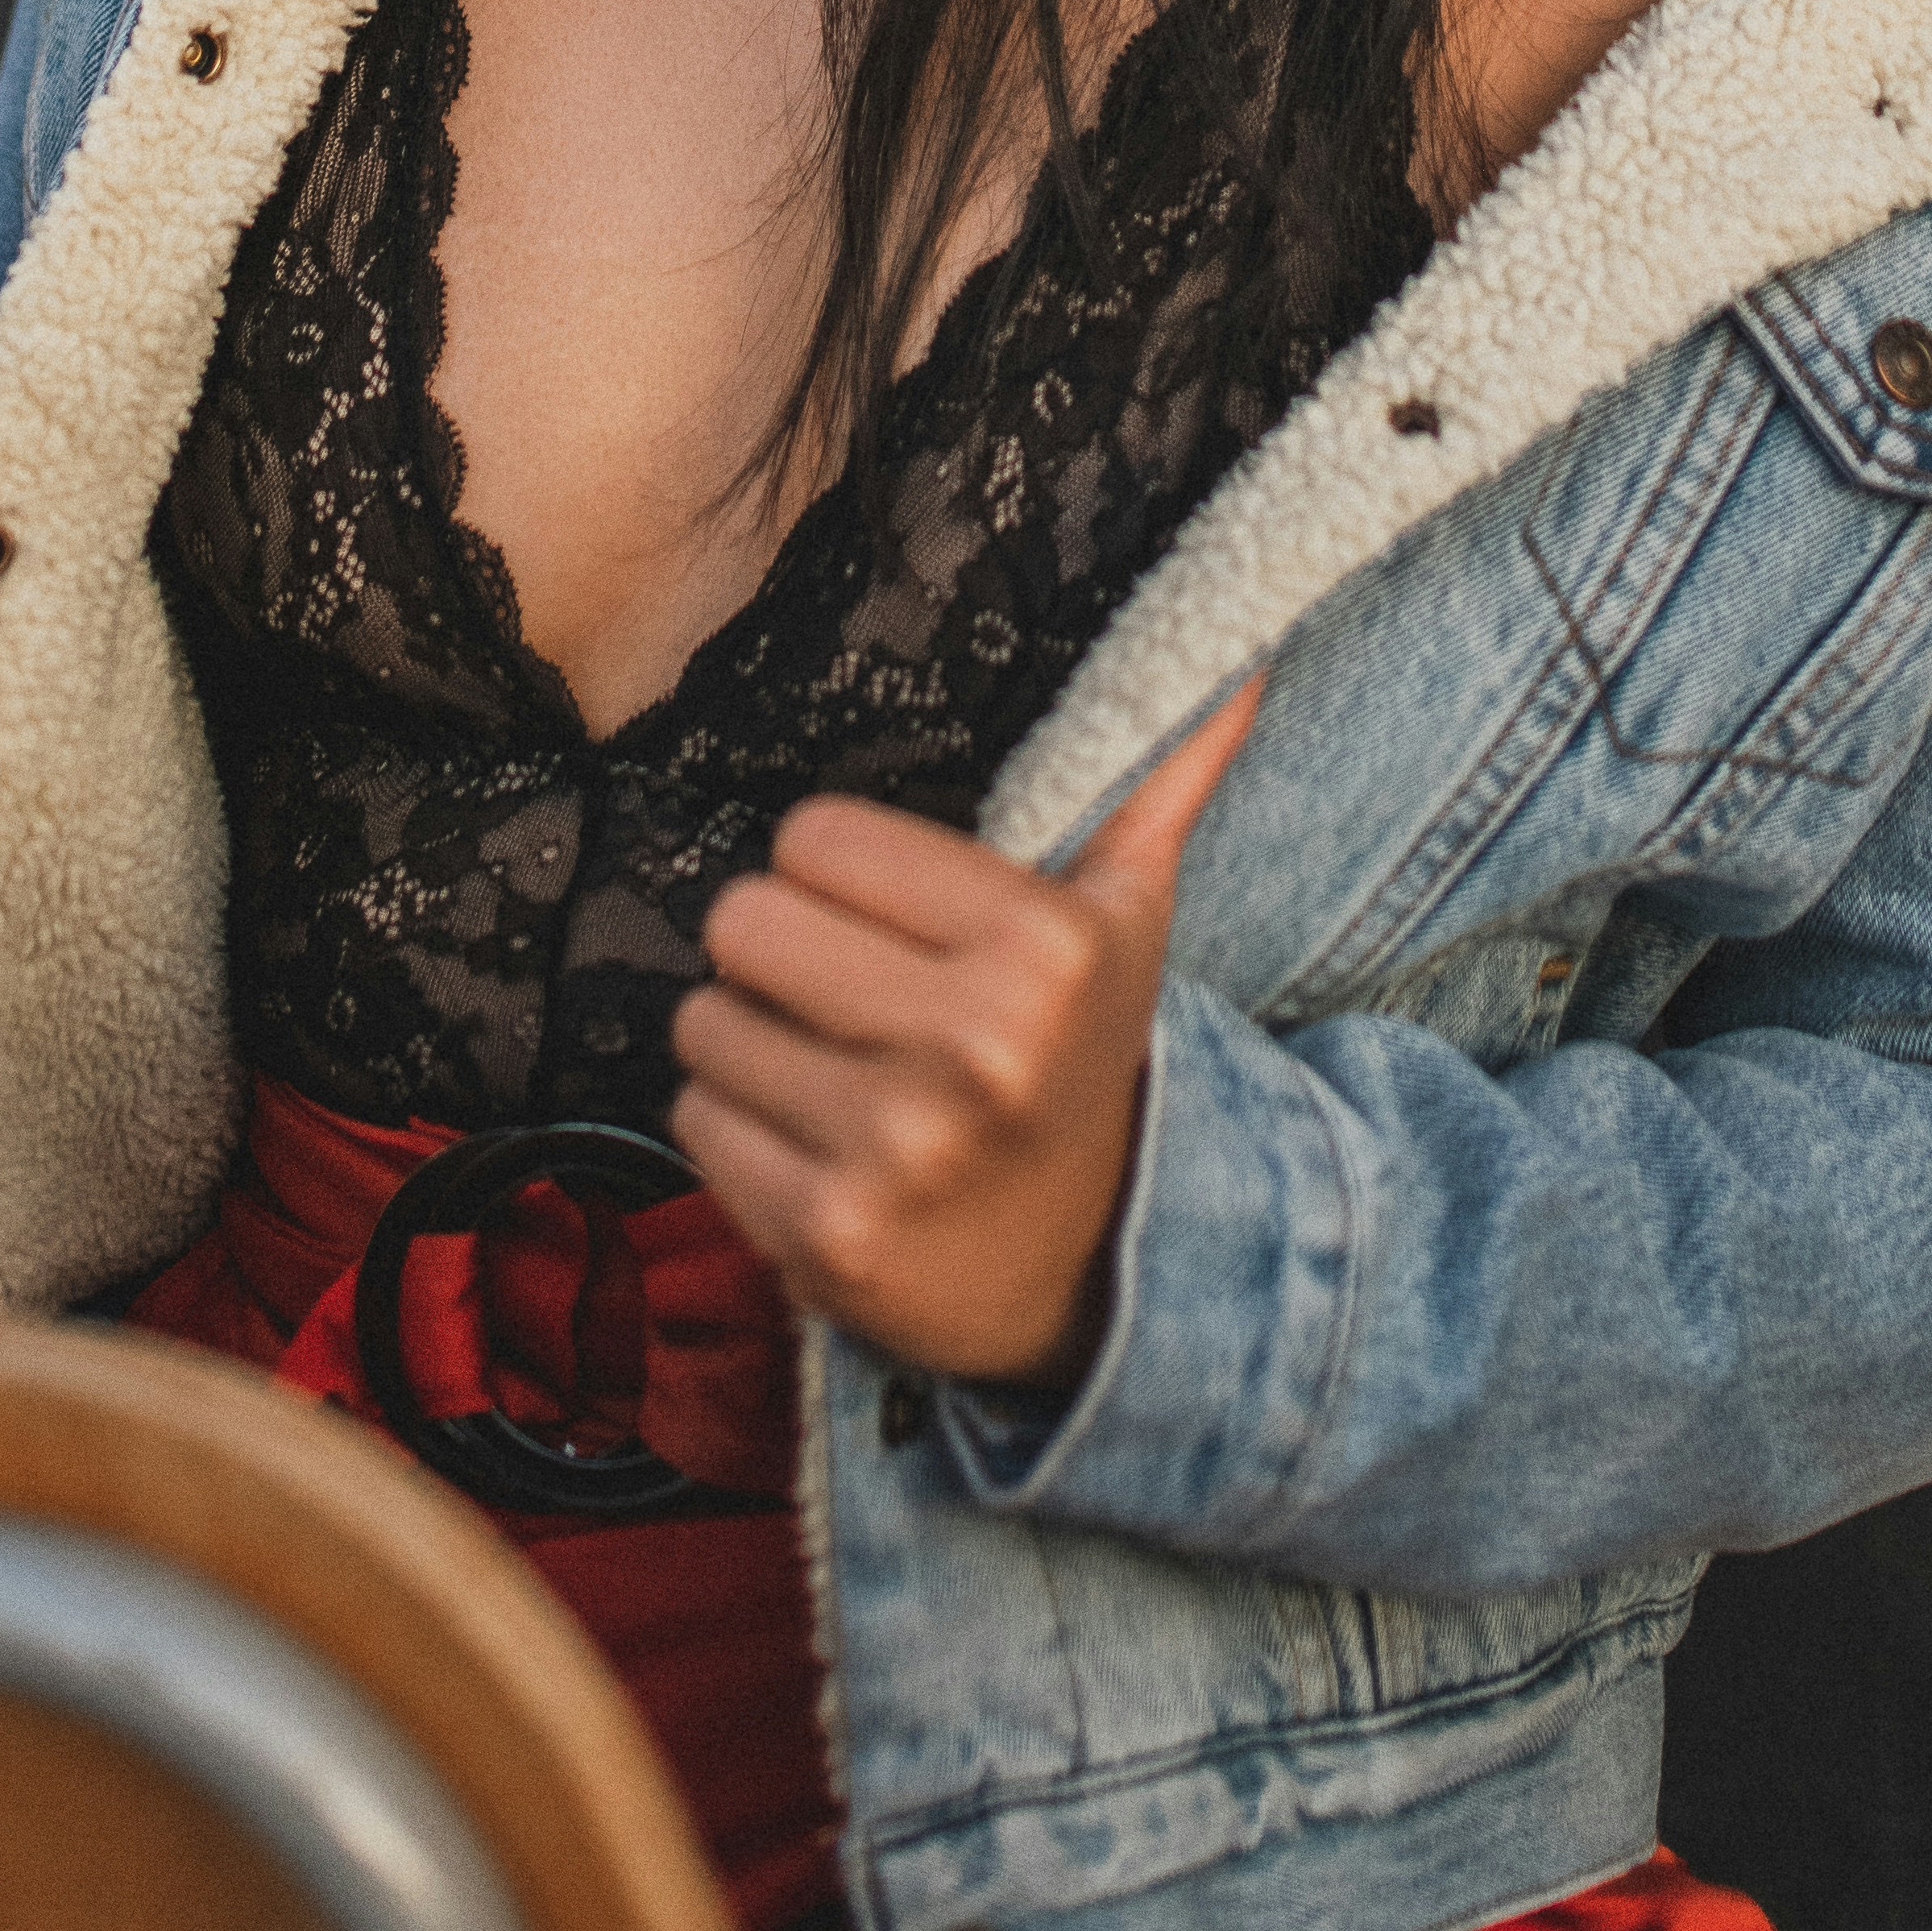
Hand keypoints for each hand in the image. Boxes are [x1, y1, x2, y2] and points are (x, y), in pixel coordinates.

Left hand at [670, 679, 1261, 1397]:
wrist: (1092, 1269)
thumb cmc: (1080, 1054)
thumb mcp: (1130, 916)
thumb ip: (1159, 775)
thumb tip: (1236, 661)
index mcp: (1044, 948)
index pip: (816, 836)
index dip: (836, 868)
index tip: (883, 914)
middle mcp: (976, 1050)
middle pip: (743, 922)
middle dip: (778, 949)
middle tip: (840, 987)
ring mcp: (898, 1153)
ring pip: (705, 1023)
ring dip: (747, 1038)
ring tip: (829, 1064)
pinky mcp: (827, 1238)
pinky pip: (695, 1121)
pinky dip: (736, 1126)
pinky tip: (812, 1140)